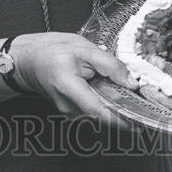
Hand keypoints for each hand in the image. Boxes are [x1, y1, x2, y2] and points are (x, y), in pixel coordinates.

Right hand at [10, 32, 136, 128]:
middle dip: (123, 108)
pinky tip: (107, 89)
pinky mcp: (73, 112)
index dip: (120, 119)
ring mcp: (69, 111)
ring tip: (122, 88)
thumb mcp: (83, 48)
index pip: (98, 110)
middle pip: (103, 113)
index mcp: (68, 86)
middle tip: (141, 100)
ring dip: (113, 103)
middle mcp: (68, 105)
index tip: (139, 124)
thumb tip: (130, 82)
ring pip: (99, 111)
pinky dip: (104, 101)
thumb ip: (109, 64)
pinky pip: (93, 109)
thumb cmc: (51, 52)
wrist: (29, 61)